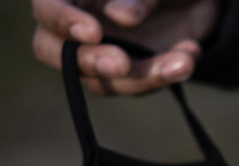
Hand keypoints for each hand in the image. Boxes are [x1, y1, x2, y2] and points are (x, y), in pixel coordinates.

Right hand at [32, 0, 217, 93]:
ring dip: (145, 75)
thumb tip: (121, 16)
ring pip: (101, 79)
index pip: (47, 6)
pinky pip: (136, 85)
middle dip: (89, 61)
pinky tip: (190, 53)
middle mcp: (75, 23)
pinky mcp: (127, 73)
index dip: (63, 21)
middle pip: (53, 51)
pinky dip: (165, 75)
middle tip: (122, 63)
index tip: (93, 33)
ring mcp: (98, 52)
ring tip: (185, 61)